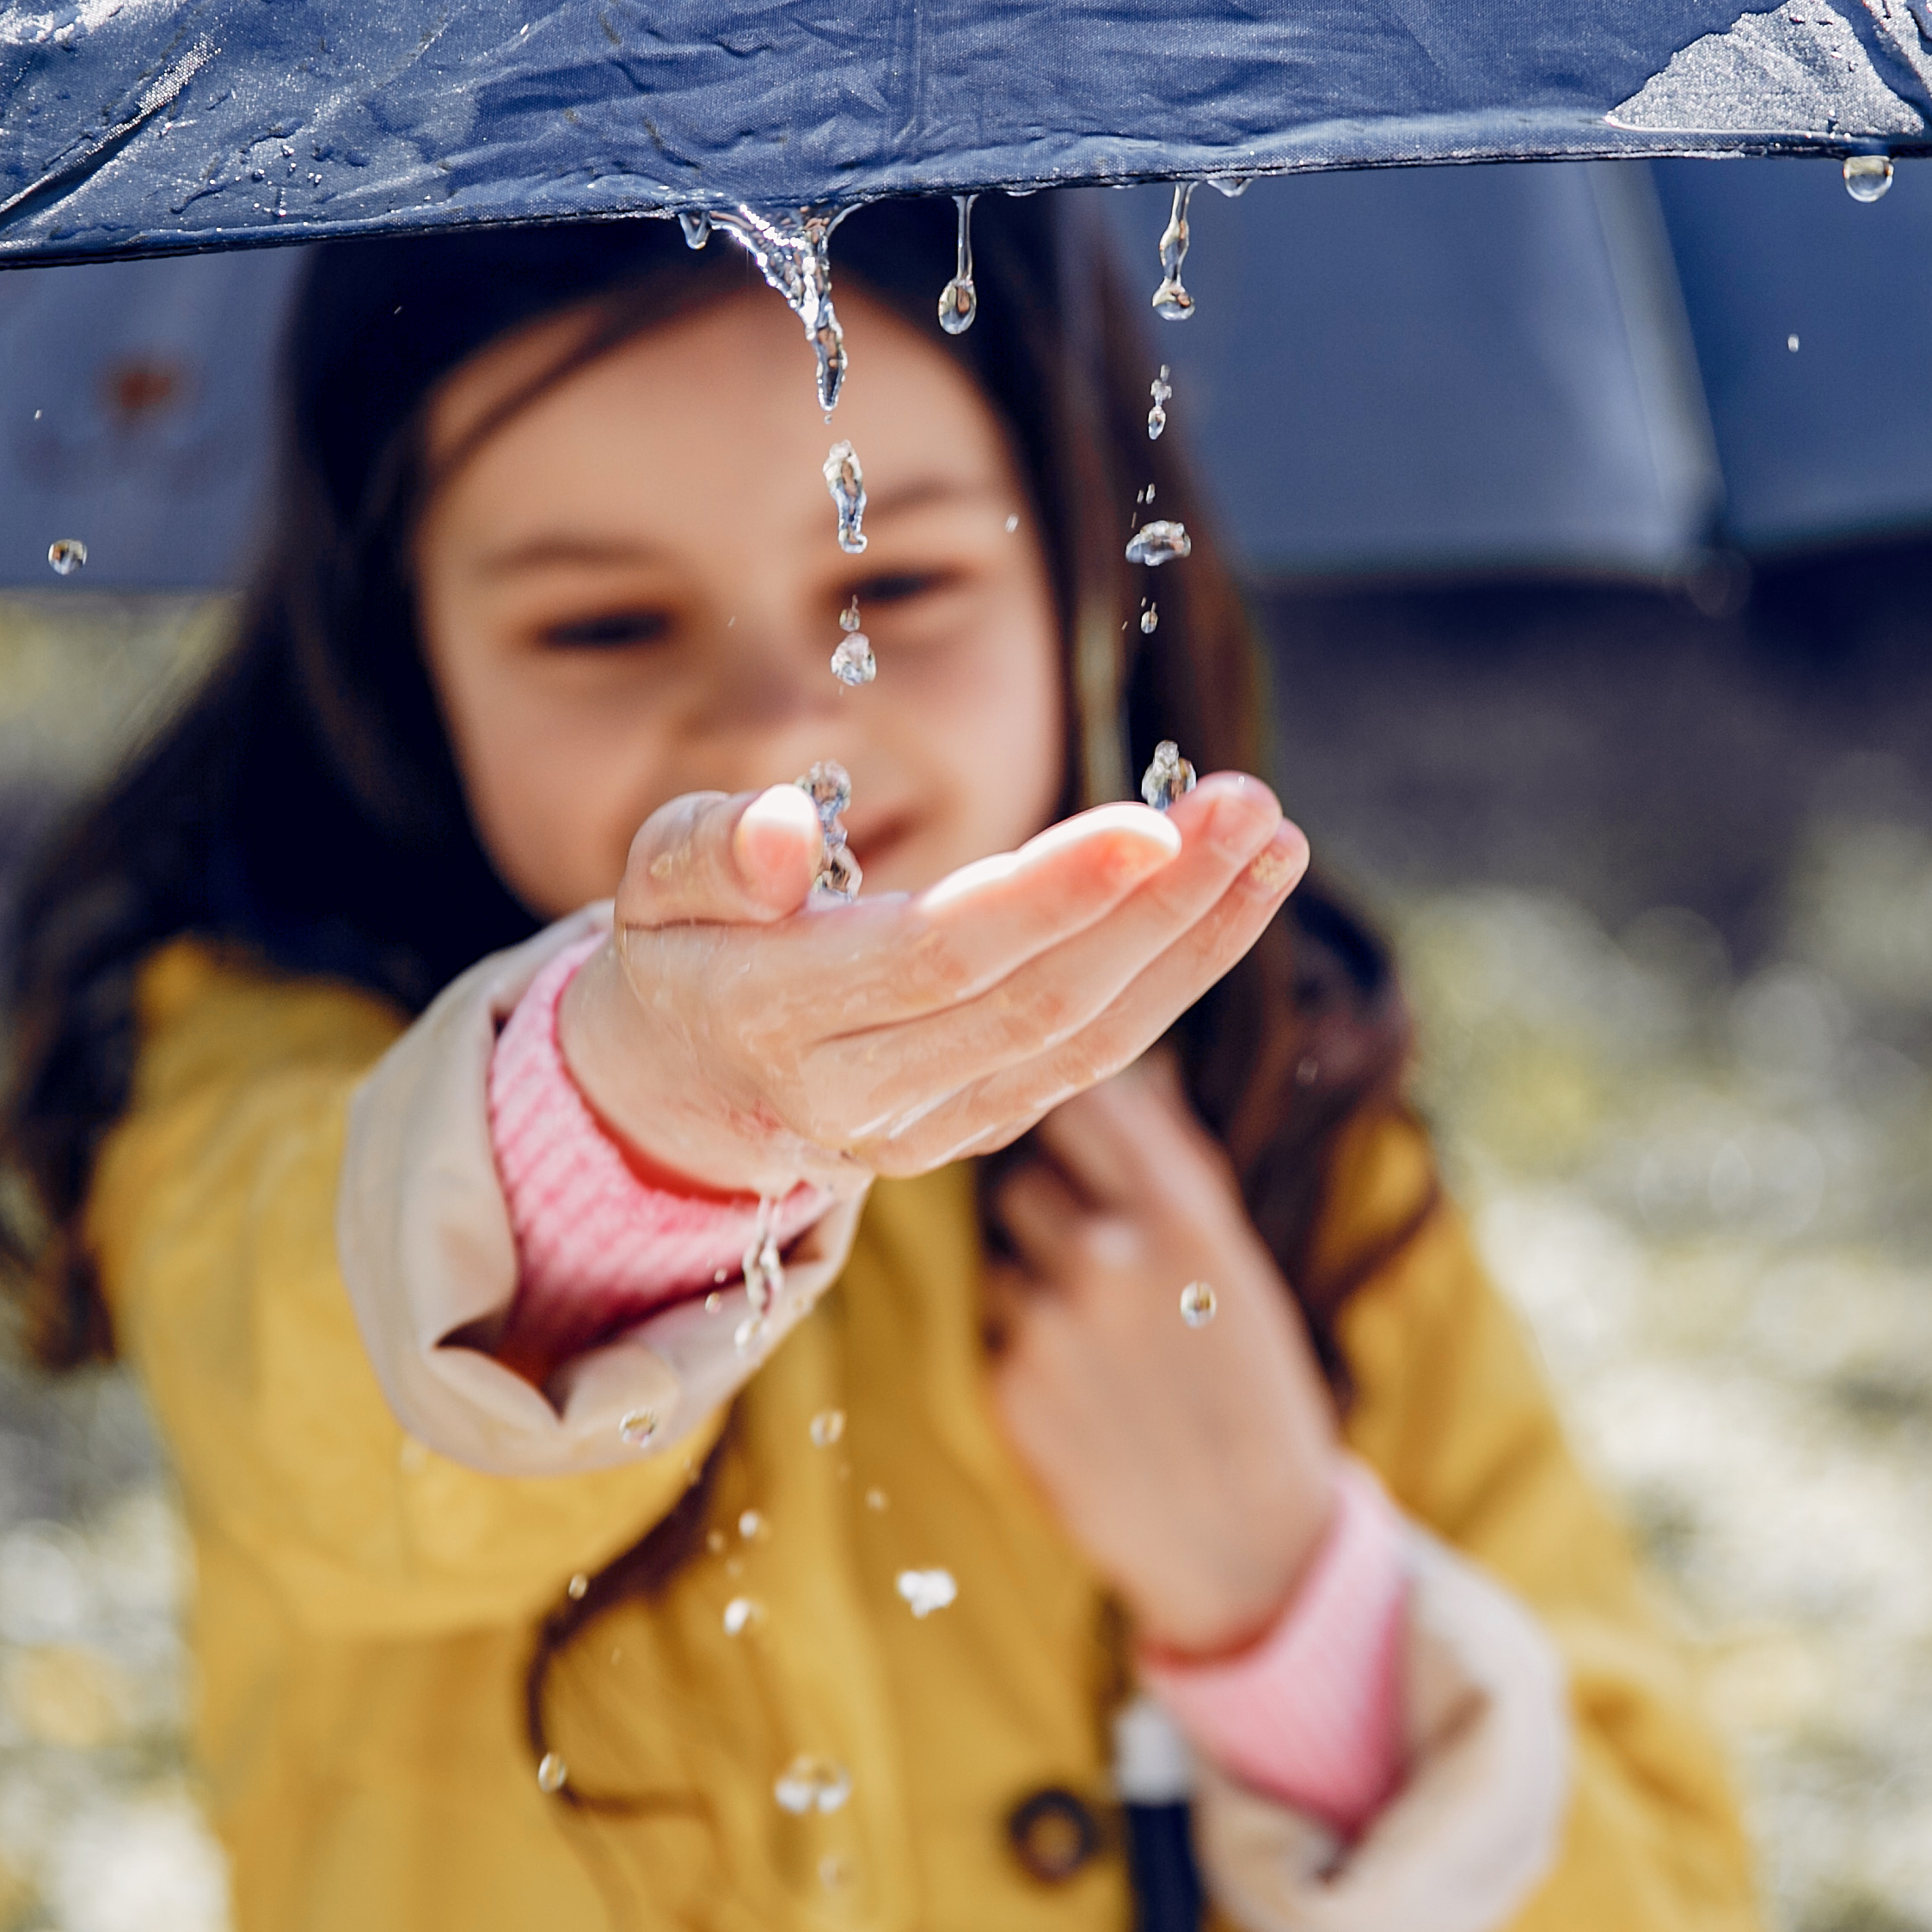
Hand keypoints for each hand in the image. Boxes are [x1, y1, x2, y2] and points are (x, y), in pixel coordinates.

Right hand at [560, 774, 1307, 1194]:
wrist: (683, 1085)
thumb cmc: (683, 942)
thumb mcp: (657, 880)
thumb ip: (710, 850)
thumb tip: (780, 831)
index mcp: (772, 1015)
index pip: (935, 956)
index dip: (1050, 896)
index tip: (1152, 823)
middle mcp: (858, 1095)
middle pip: (1037, 1002)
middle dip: (1160, 905)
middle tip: (1250, 802)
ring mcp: (929, 1128)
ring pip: (1088, 1040)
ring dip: (1197, 940)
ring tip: (1274, 839)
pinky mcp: (980, 1129)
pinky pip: (1096, 1058)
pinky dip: (1179, 976)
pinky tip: (1237, 893)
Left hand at [984, 1063, 1342, 1657]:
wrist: (1248, 1547)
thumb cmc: (1255, 1396)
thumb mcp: (1239, 1272)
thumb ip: (1174, 1173)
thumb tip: (1131, 1074)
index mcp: (1184, 1217)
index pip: (1084, 1104)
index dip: (1070, 1117)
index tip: (1069, 1130)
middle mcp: (1110, 1257)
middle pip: (1024, 1179)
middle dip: (1051, 1213)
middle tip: (1096, 1266)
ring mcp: (1052, 1324)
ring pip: (1004, 1257)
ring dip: (1035, 1284)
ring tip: (1100, 1347)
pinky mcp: (1009, 1388)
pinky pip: (999, 1332)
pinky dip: (1029, 1353)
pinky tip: (1084, 1398)